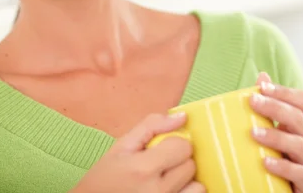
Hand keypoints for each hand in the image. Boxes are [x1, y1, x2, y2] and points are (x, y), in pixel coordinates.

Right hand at [70, 113, 205, 192]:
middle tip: (160, 167)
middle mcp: (157, 191)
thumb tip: (182, 117)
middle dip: (178, 162)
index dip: (174, 145)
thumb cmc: (105, 178)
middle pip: (190, 166)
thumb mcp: (122, 146)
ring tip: (167, 181)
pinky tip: (171, 190)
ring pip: (198, 188)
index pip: (183, 147)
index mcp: (143, 169)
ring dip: (186, 182)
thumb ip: (152, 126)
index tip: (161, 150)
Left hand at [250, 73, 302, 192]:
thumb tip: (262, 75)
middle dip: (276, 107)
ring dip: (276, 136)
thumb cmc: (269, 168)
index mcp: (300, 129)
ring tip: (254, 133)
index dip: (284, 92)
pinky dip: (284, 167)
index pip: (302, 102)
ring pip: (300, 145)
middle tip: (253, 102)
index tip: (261, 87)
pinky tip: (266, 163)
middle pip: (300, 119)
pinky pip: (300, 174)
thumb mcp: (264, 137)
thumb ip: (264, 109)